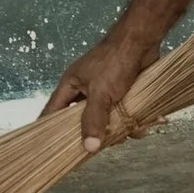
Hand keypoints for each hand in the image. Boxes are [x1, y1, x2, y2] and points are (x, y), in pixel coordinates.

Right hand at [39, 33, 162, 153]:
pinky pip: (123, 117)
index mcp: (70, 87)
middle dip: (94, 133)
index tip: (52, 150)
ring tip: (129, 129)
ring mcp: (104, 94)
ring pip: (105, 122)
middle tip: (102, 142)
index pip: (52, 113)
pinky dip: (132, 122)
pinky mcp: (122, 96)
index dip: (50, 131)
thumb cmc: (115, 60)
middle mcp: (84, 91)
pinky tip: (143, 125)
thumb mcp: (100, 92)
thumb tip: (89, 147)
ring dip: (118, 129)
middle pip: (81, 122)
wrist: (142, 42)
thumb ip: (93, 119)